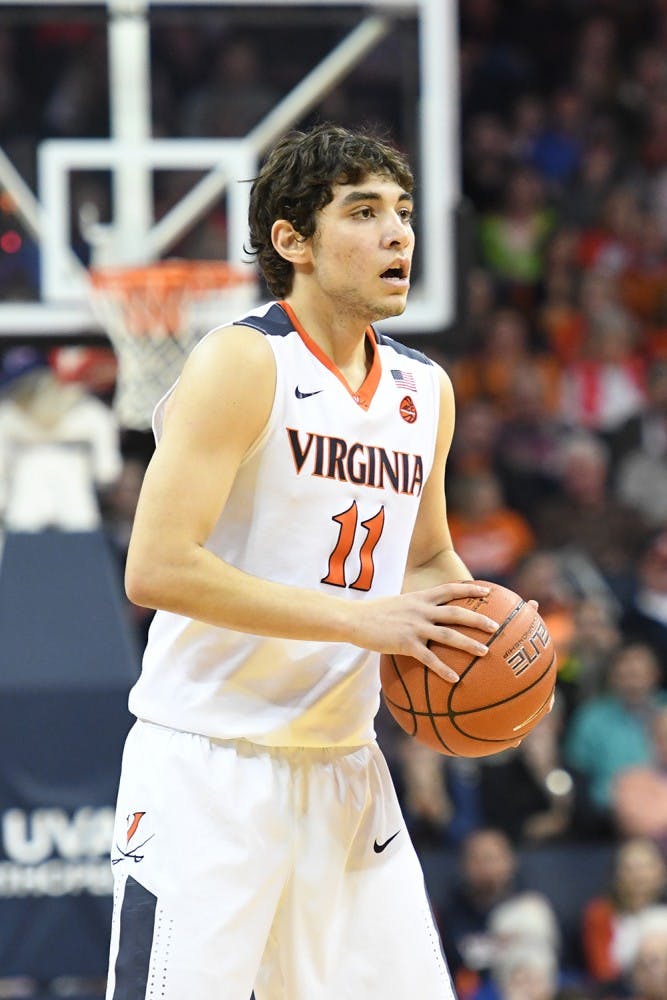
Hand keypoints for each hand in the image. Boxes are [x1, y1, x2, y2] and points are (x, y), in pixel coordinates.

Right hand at [350, 581, 498, 682]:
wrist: (354, 619)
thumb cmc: (374, 613)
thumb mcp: (397, 603)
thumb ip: (413, 607)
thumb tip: (425, 613)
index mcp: (420, 598)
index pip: (450, 589)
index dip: (470, 589)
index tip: (488, 590)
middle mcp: (421, 610)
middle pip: (457, 612)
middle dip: (479, 619)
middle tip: (496, 626)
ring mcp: (415, 627)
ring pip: (449, 635)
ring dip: (469, 644)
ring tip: (485, 652)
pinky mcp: (406, 643)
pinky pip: (429, 658)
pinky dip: (444, 669)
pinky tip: (455, 679)